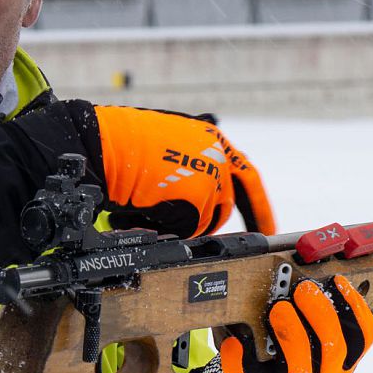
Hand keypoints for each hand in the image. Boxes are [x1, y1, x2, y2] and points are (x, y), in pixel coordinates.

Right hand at [77, 104, 276, 237]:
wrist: (105, 145)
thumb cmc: (125, 144)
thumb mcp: (171, 145)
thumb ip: (193, 165)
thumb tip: (200, 194)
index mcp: (213, 141)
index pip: (247, 179)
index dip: (257, 208)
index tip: (267, 229)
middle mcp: (219, 158)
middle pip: (223, 208)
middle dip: (203, 223)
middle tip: (185, 230)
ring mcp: (211, 179)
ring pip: (202, 223)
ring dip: (174, 223)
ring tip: (144, 205)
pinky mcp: (198, 199)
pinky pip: (185, 231)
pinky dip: (162, 228)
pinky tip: (141, 210)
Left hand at [195, 276, 372, 372]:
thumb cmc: (284, 370)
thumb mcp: (311, 355)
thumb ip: (315, 327)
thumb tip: (307, 284)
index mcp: (341, 367)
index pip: (363, 339)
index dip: (355, 308)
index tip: (338, 281)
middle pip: (333, 350)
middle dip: (319, 314)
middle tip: (303, 289)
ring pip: (299, 370)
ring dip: (291, 333)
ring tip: (278, 308)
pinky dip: (241, 360)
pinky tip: (235, 342)